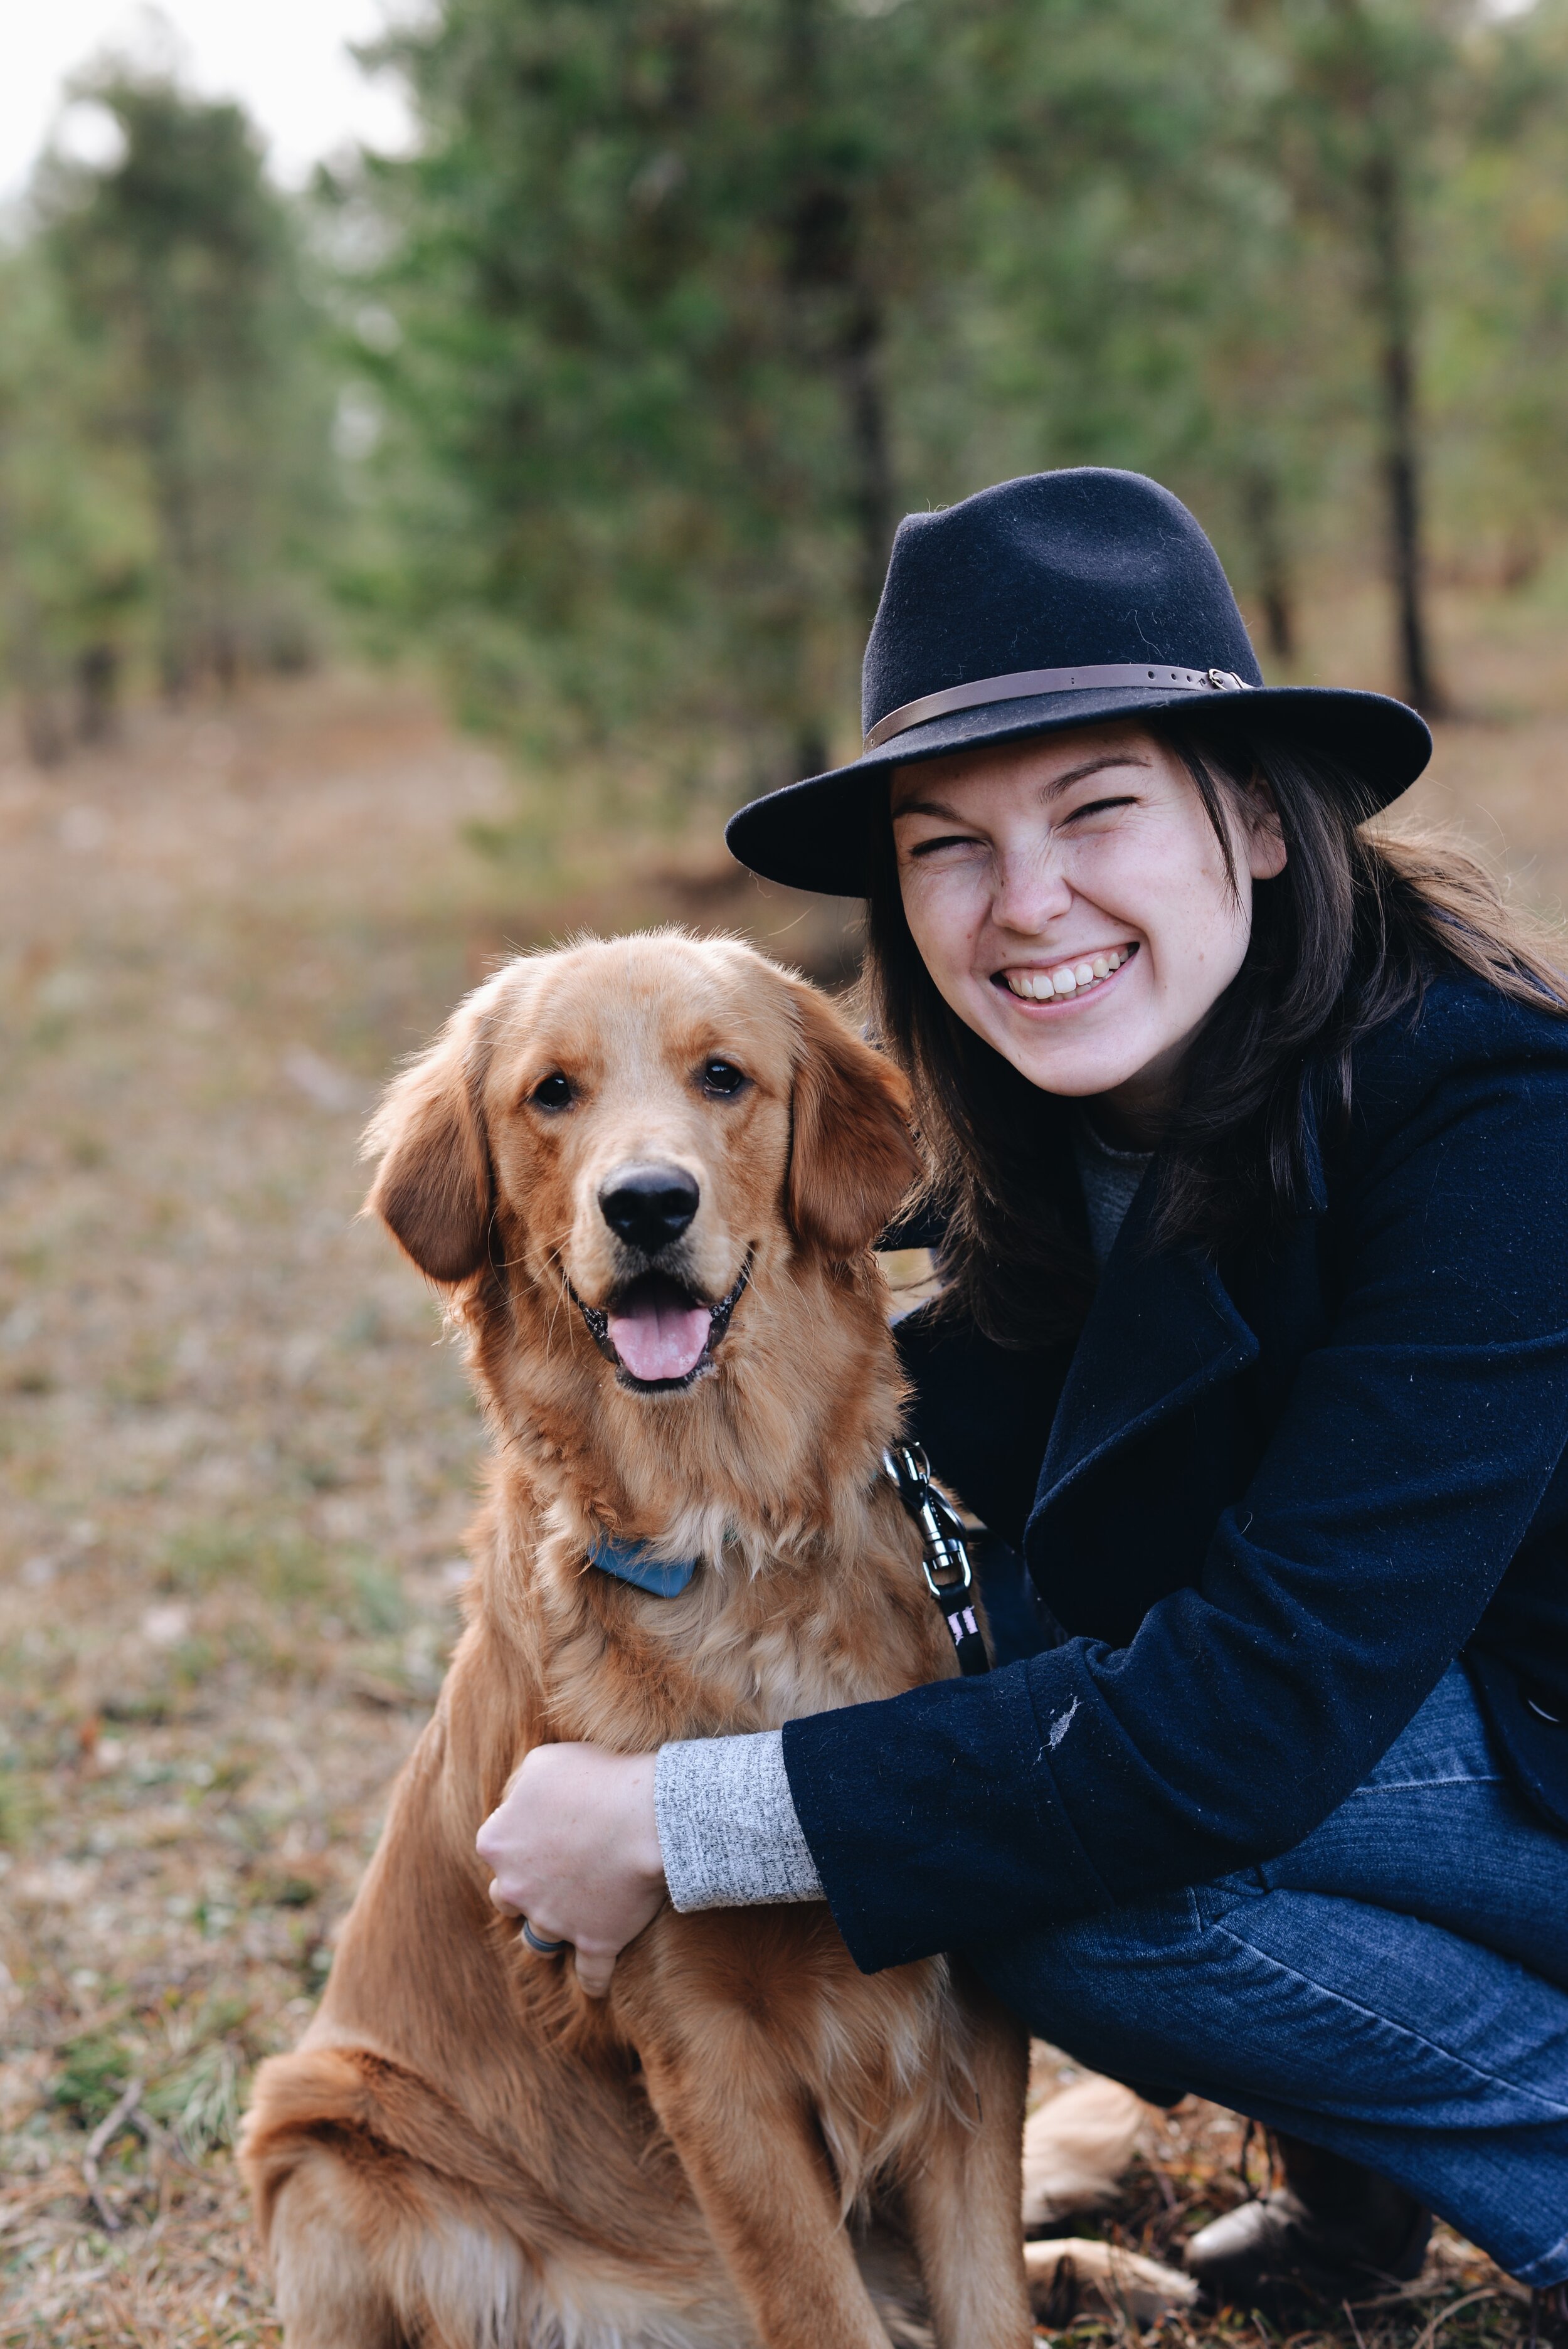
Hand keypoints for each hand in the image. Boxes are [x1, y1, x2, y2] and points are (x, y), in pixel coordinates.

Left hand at [476, 1743, 666, 1996]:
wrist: (651, 1816)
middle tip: (560, 1868)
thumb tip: (514, 1804)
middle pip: (508, 1897)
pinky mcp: (594, 1944)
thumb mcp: (543, 1761)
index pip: (495, 1845)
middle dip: (527, 1887)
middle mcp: (514, 1888)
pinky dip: (595, 1979)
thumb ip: (518, 1787)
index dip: (521, 1835)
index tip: (548, 1826)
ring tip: (577, 1914)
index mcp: (496, 1842)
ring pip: (541, 1939)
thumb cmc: (598, 1779)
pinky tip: (599, 1980)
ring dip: (555, 1927)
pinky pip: (591, 1977)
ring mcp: (553, 1921)